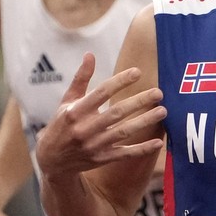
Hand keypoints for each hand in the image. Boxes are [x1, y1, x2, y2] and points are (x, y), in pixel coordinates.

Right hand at [35, 53, 164, 179]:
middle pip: (117, 112)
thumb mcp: (67, 101)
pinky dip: (142, 149)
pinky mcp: (102, 158)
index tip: (137, 72)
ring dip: (145, 121)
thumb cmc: (62, 124)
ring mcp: (94, 145)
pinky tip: (158, 143)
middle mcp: (85, 128)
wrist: (52, 160)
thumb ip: (81, 79)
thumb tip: (90, 54)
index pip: (101, 93)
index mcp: (76, 111)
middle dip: (139, 102)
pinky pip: (125, 154)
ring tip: (163, 111)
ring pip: (124, 132)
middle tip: (158, 92)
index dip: (119, 82)